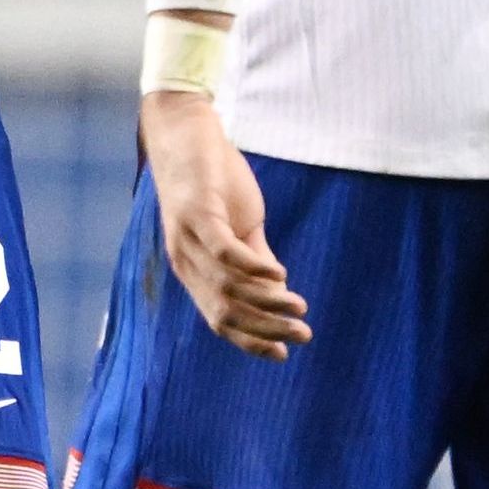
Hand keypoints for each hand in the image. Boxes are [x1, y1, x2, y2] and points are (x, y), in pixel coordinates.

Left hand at [143, 85, 306, 358]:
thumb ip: (255, 257)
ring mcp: (188, 238)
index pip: (219, 320)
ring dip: (267, 302)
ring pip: (228, 286)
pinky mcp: (198, 213)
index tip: (283, 355)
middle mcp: (185, 261)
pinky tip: (280, 277)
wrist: (187, 132)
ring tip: (299, 307)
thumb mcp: (240, 225)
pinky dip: (254, 269)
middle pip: (224, 311)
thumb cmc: (213, 180)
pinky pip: (226, 252)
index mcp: (193, 271)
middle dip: (266, 329)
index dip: (250, 342)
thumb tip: (278, 289)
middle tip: (303, 334)